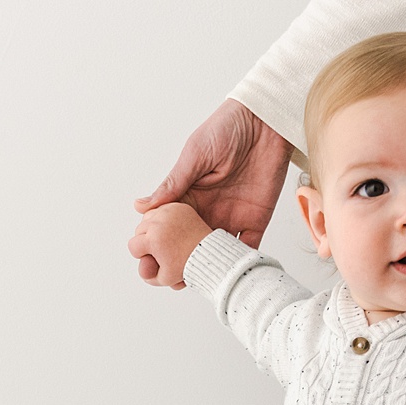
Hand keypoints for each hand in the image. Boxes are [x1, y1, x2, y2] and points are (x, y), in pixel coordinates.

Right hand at [133, 99, 293, 280]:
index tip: (149, 260)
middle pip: (191, 243)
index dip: (160, 243)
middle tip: (169, 281)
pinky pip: (248, 245)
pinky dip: (239, 261)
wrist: (264, 121)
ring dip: (208, 267)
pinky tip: (228, 273)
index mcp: (189, 195)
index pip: (170, 226)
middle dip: (181, 263)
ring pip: (216, 250)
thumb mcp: (194, 155)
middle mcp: (208, 210)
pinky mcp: (256, 218)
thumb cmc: (226, 128)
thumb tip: (141, 206)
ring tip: (195, 283)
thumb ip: (173, 183)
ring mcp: (232, 215)